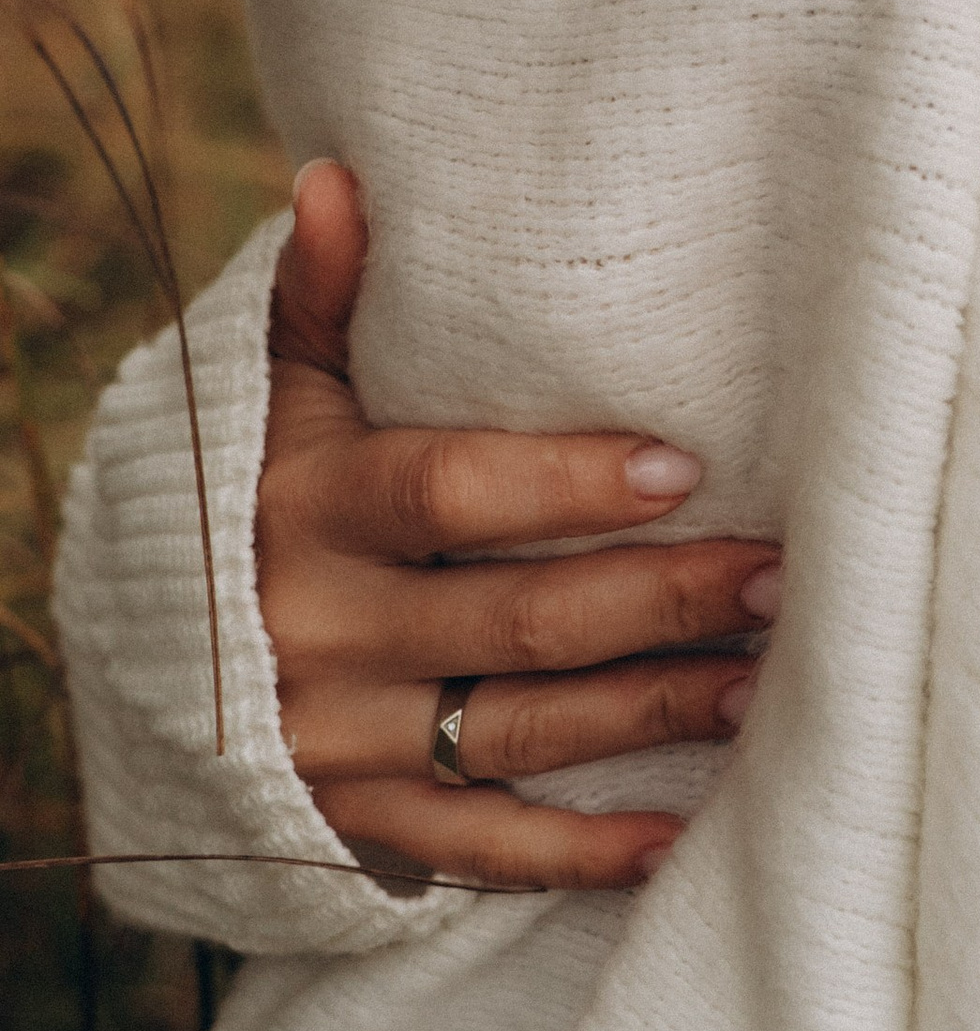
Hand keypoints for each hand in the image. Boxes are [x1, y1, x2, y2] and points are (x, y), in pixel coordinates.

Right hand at [256, 160, 782, 889]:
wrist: (149, 651)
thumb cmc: (250, 489)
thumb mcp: (270, 393)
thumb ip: (319, 299)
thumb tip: (338, 178)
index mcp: (309, 509)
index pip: (449, 492)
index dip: (566, 483)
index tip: (684, 465)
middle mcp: (322, 631)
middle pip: (516, 619)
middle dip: (660, 598)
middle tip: (780, 575)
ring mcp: (337, 740)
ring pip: (517, 730)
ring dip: (648, 711)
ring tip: (764, 680)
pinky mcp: (352, 825)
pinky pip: (475, 847)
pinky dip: (575, 852)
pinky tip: (674, 838)